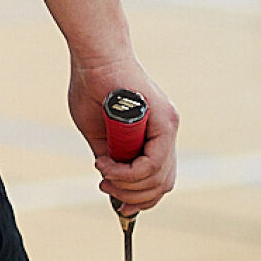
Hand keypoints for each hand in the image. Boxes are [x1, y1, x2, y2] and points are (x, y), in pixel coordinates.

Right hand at [67, 62, 177, 214]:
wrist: (94, 58)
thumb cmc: (92, 88)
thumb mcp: (98, 134)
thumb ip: (110, 157)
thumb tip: (111, 183)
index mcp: (155, 136)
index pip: (158, 179)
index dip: (140, 198)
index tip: (116, 201)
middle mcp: (167, 132)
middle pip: (162, 185)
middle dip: (133, 197)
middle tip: (106, 188)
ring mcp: (169, 126)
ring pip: (158, 178)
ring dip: (126, 184)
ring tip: (103, 172)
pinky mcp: (164, 121)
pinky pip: (152, 163)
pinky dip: (128, 172)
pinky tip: (107, 164)